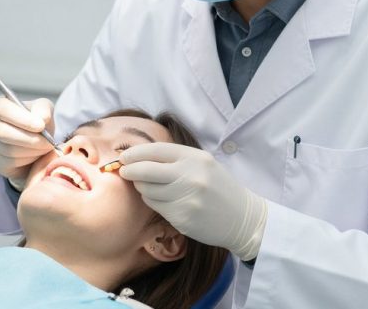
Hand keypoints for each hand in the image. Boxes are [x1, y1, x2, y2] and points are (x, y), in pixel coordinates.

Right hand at [0, 97, 55, 189]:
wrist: (31, 141)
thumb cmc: (34, 122)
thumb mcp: (42, 110)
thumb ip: (44, 109)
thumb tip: (42, 118)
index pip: (2, 109)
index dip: (22, 119)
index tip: (41, 126)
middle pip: (2, 133)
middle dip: (29, 139)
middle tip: (48, 142)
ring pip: (7, 150)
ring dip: (31, 151)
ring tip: (44, 148)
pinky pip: (9, 163)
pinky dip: (27, 160)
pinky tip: (35, 154)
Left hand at [119, 142, 267, 260]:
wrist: (242, 218)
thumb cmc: (219, 187)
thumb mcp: (203, 163)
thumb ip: (174, 158)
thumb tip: (139, 156)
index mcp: (194, 157)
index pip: (155, 150)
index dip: (134, 153)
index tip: (124, 157)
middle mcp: (189, 176)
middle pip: (145, 170)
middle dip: (129, 170)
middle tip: (124, 171)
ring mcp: (185, 198)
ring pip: (147, 190)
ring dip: (142, 188)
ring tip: (149, 186)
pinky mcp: (182, 217)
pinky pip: (155, 206)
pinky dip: (152, 201)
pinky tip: (161, 199)